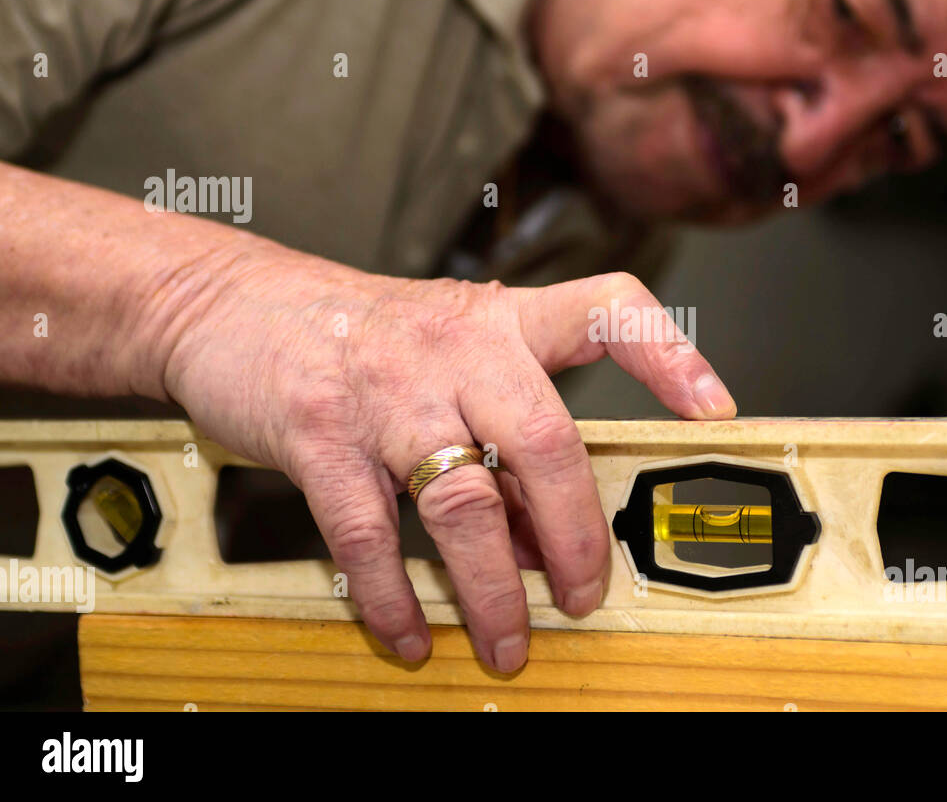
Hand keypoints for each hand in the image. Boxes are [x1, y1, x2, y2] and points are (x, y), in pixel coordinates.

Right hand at [161, 251, 735, 670]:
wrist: (232, 304)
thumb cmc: (359, 335)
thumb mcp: (445, 357)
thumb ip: (500, 435)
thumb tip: (542, 539)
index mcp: (501, 319)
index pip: (606, 310)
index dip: (668, 354)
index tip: (714, 409)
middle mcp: (455, 347)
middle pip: (546, 442)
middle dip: (576, 535)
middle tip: (586, 595)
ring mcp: (386, 391)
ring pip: (464, 503)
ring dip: (493, 589)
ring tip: (508, 642)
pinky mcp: (319, 435)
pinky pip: (370, 535)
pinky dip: (396, 598)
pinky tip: (412, 634)